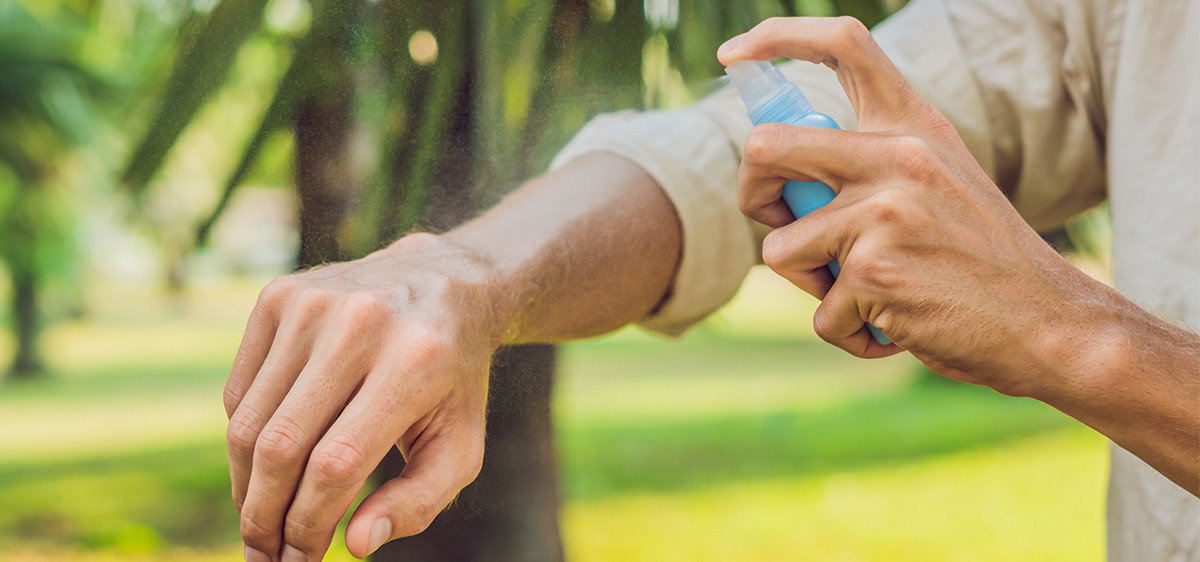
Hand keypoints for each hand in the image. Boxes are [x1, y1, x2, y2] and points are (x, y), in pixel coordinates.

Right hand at [224, 233, 500, 560]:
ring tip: (261, 522)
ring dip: (246, 487)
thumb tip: (356, 546)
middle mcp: (360, 324)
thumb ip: (419, 502)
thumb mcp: (460, 444)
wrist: (442, 283)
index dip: (309, 525)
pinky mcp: (278, 296)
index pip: (337, 464)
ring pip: (250, 423)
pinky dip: (246, 440)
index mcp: (414, 362)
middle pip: (283, 447)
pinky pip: (241, 392)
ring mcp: (313, 304)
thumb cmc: (452, 382)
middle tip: (263, 557)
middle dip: (264, 517)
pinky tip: (268, 464)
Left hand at [717, 17, 1103, 395]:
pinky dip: (849, 332)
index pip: (843, 44)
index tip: (733, 56)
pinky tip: (895, 327)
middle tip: (778, 222)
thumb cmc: (981, 260)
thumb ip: (873, 165)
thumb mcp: (939, 182)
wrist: (1048, 322)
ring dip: (809, 284)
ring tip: (866, 294)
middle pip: (765, 148)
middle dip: (750, 194)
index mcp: (914, 127)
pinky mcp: (874, 273)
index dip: (776, 37)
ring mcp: (883, 213)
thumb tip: (776, 170)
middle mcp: (898, 157)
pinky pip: (820, 313)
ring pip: (780, 249)